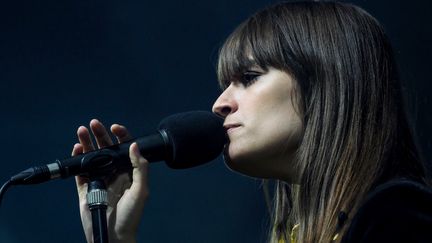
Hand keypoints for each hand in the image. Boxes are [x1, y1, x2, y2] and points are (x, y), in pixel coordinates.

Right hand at [72, 119, 148, 242]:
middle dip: (100, 135)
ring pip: (92, 157)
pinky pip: (80, 171)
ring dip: (86, 144)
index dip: (121, 136)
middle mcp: (114, 173)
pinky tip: (77, 150)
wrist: (113, 235)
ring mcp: (99, 179)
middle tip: (94, 123)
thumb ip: (140, 167)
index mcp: (129, 172)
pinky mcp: (86, 188)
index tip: (115, 128)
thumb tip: (134, 146)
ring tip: (81, 131)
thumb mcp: (141, 190)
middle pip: (106, 149)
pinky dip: (77, 160)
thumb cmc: (131, 215)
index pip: (125, 149)